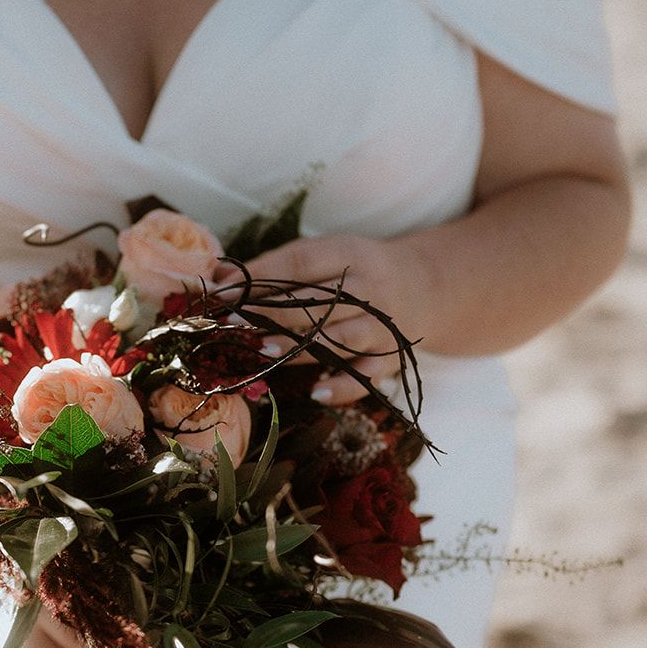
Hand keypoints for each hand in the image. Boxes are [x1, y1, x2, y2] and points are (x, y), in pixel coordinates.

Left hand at [212, 234, 432, 404]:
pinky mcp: (392, 358)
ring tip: (263, 351)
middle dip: (273, 312)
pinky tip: (316, 392)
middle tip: (233, 322)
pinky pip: (368, 376)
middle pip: (320, 302)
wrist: (427, 286)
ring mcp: (384, 326)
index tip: (223, 289)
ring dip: (302, 347)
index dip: (262, 276)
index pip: (303, 262)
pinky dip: (344, 387)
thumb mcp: (330, 254)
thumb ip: (282, 265)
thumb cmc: (359, 272)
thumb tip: (219, 275)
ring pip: (342, 339)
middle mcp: (371, 289)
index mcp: (351, 254)